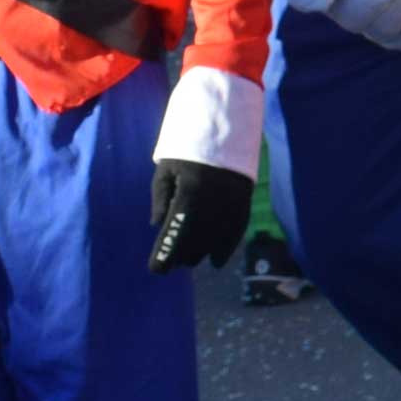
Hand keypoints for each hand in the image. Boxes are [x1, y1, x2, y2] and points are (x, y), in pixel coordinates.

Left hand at [146, 159, 252, 274]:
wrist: (224, 131)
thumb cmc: (187, 150)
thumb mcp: (166, 169)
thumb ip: (160, 198)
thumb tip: (157, 225)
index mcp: (189, 194)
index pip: (175, 233)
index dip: (165, 254)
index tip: (157, 269)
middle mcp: (212, 204)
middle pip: (195, 241)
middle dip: (180, 255)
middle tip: (171, 262)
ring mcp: (231, 205)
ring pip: (214, 241)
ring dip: (199, 254)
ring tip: (188, 260)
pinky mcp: (244, 205)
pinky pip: (235, 234)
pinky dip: (225, 250)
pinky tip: (216, 263)